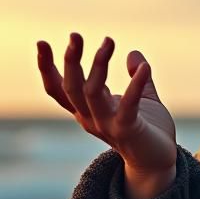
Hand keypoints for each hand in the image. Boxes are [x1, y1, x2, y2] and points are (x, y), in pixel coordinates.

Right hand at [36, 33, 176, 196]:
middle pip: (71, 87)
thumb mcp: (141, 98)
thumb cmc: (148, 131)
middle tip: (75, 35)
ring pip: (91, 92)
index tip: (41, 43)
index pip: (58, 89)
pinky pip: (127, 105)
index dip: (47, 68)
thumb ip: (136, 76)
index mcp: (88, 110)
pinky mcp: (128, 130)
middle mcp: (91, 118)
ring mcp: (108, 125)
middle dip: (71, 60)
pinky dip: (135, 84)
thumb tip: (133, 53)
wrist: (158, 163)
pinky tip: (145, 67)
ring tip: (108, 41)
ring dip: (98, 65)